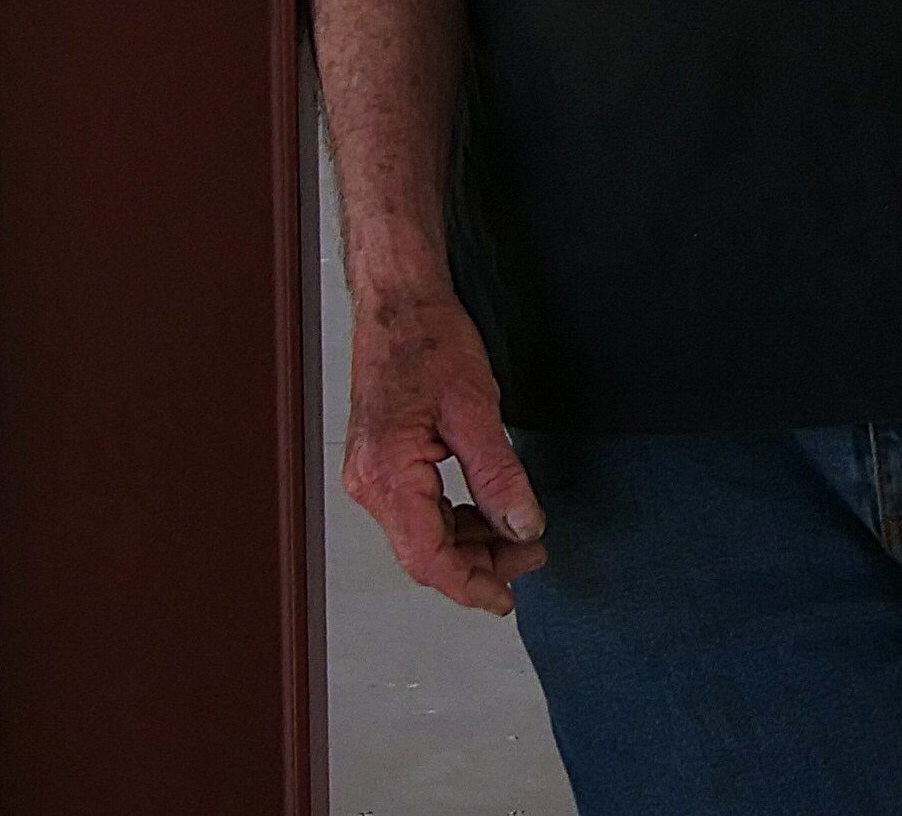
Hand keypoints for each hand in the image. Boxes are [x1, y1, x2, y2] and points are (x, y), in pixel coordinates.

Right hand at [342, 286, 547, 612]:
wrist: (399, 301)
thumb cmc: (429, 341)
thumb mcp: (476, 409)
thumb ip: (499, 476)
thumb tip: (523, 528)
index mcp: (388, 473)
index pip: (429, 558)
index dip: (472, 585)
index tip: (508, 599)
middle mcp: (369, 482)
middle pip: (424, 554)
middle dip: (480, 564)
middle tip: (532, 555)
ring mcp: (371, 474)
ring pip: (422, 536)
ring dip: (469, 544)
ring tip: (518, 535)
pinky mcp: (381, 463)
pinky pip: (417, 511)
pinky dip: (454, 520)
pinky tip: (486, 512)